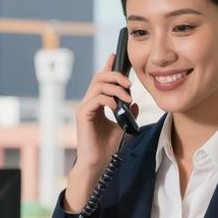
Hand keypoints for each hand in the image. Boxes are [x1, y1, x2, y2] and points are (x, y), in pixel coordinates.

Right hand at [62, 54, 137, 211]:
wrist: (98, 163)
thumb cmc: (107, 147)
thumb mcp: (123, 126)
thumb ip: (128, 113)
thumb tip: (135, 102)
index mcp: (97, 103)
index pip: (101, 79)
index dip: (108, 65)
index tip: (116, 54)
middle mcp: (88, 102)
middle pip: (99, 76)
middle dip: (116, 75)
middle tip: (130, 83)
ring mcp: (84, 108)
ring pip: (98, 85)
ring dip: (116, 88)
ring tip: (127, 97)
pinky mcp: (83, 115)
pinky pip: (96, 99)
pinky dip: (108, 99)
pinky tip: (117, 107)